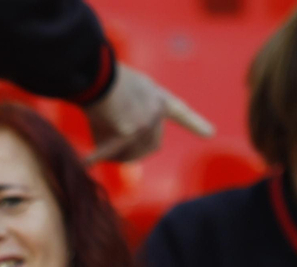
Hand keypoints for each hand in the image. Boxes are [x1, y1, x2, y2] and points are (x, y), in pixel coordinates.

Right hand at [84, 63, 213, 163]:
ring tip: (97, 145)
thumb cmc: (105, 78)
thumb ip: (129, 116)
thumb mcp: (127, 92)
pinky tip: (86, 162)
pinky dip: (95, 157)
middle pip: (152, 145)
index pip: (181, 112)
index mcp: (159, 98)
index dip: (195, 124)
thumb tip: (112, 149)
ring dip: (115, 155)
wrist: (97, 73)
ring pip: (132, 154)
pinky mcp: (127, 133)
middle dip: (136, 152)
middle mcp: (156, 112)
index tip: (210, 133)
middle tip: (116, 152)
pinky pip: (109, 153)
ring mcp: (144, 124)